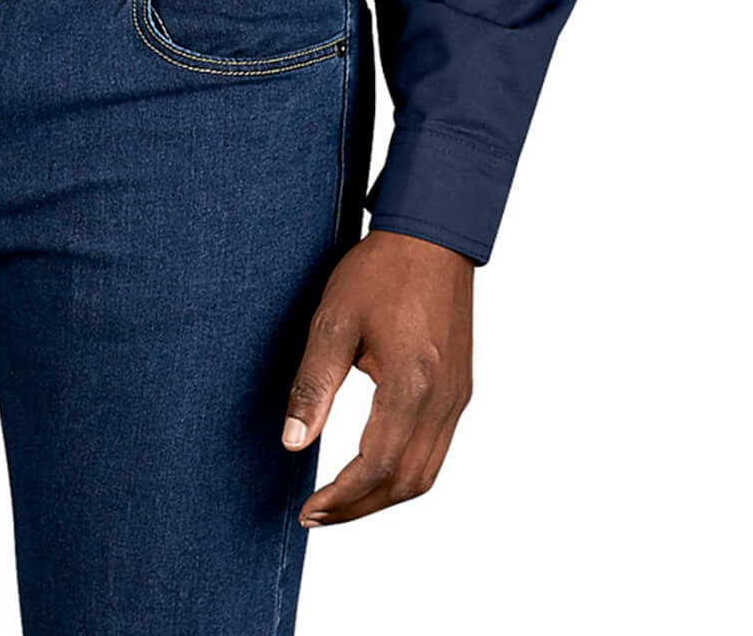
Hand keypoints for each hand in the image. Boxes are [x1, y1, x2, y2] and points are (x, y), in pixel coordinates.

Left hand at [282, 230, 473, 523]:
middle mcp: (443, 403)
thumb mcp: (334, 319)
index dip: (341, 498)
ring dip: (384, 497)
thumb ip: (314, 384)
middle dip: (360, 508)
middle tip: (318, 514)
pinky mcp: (460, 392)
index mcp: (411, 386)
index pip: (377, 467)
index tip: (308, 509)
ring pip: (426, 474)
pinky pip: (436, 451)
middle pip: (406, 483)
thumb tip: (292, 443)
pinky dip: (405, 473)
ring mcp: (457, 400)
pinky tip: (375, 469)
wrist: (433, 238)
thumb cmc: (381, 271)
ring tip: (342, 502)